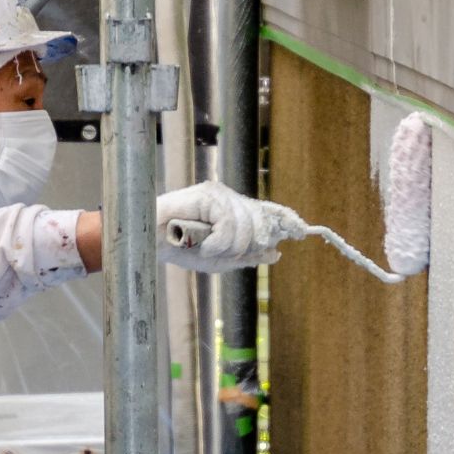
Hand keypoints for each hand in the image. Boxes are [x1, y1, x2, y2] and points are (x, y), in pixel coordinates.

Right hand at [156, 180, 303, 271]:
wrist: (152, 244)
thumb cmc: (182, 249)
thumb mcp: (221, 259)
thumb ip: (248, 256)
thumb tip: (276, 253)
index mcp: (235, 211)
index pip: (268, 213)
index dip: (284, 221)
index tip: (300, 231)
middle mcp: (230, 199)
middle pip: (261, 224)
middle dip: (245, 246)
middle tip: (217, 253)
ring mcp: (219, 194)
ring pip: (246, 226)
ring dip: (226, 246)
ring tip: (205, 248)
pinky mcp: (208, 195)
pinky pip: (229, 222)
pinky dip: (217, 240)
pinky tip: (202, 242)